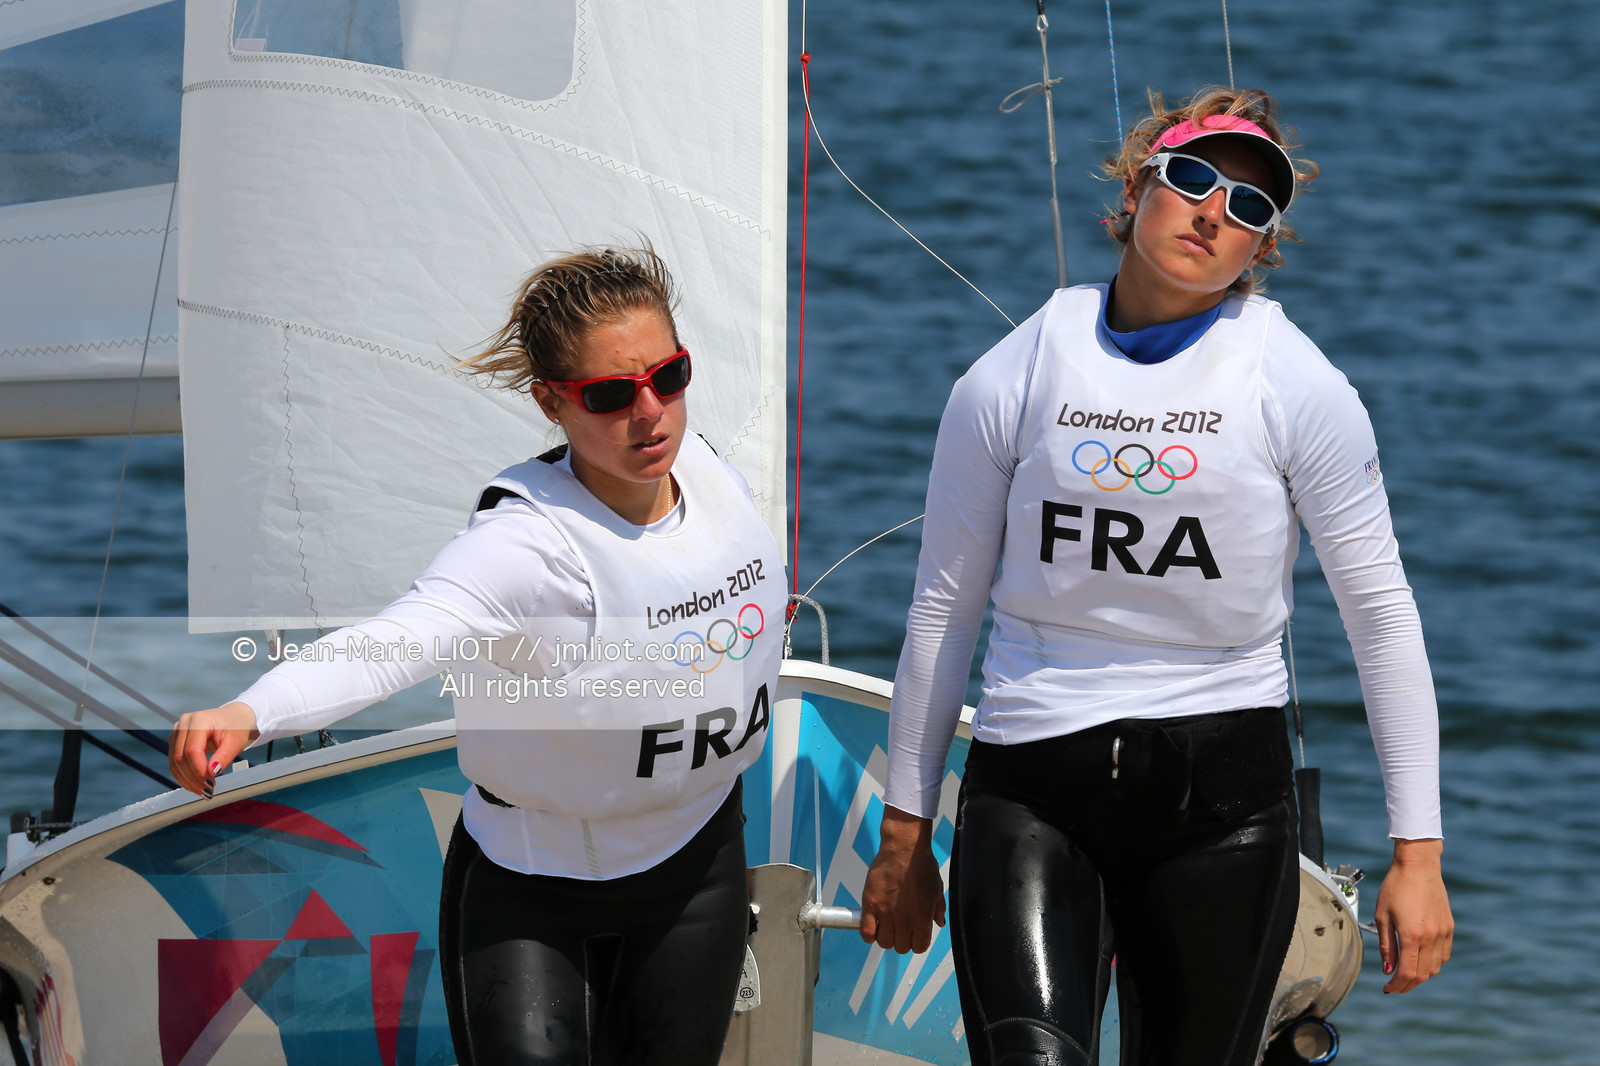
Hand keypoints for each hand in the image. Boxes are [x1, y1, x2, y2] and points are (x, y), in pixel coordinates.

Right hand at [168, 702, 259, 798]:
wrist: (233, 718)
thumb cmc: (236, 727)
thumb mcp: (236, 742)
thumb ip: (224, 756)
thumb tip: (212, 771)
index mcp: (199, 720)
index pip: (192, 750)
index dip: (199, 769)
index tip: (211, 781)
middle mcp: (184, 724)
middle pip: (180, 757)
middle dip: (193, 778)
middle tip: (208, 790)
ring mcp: (177, 732)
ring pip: (174, 762)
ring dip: (187, 780)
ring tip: (203, 791)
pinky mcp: (175, 741)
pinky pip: (175, 763)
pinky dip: (184, 777)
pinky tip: (196, 785)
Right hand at [859, 805, 946, 953]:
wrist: (904, 849)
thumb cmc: (923, 866)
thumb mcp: (937, 888)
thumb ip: (938, 909)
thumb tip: (939, 923)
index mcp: (923, 918)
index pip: (919, 947)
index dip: (916, 942)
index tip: (913, 934)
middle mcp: (904, 920)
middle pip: (901, 947)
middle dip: (901, 940)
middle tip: (899, 927)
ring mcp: (886, 914)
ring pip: (884, 942)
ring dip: (885, 936)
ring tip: (885, 924)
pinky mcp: (870, 905)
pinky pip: (866, 932)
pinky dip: (869, 934)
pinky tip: (873, 924)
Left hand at [1373, 837, 1452, 993]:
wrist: (1418, 867)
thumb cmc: (1396, 887)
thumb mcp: (1382, 915)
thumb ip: (1387, 945)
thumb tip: (1388, 970)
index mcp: (1412, 935)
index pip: (1407, 972)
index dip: (1397, 985)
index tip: (1387, 989)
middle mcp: (1431, 937)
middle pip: (1422, 974)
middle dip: (1408, 984)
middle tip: (1395, 986)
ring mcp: (1443, 933)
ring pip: (1435, 967)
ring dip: (1421, 976)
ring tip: (1406, 975)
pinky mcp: (1449, 927)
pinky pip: (1444, 955)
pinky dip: (1433, 964)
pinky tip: (1421, 961)